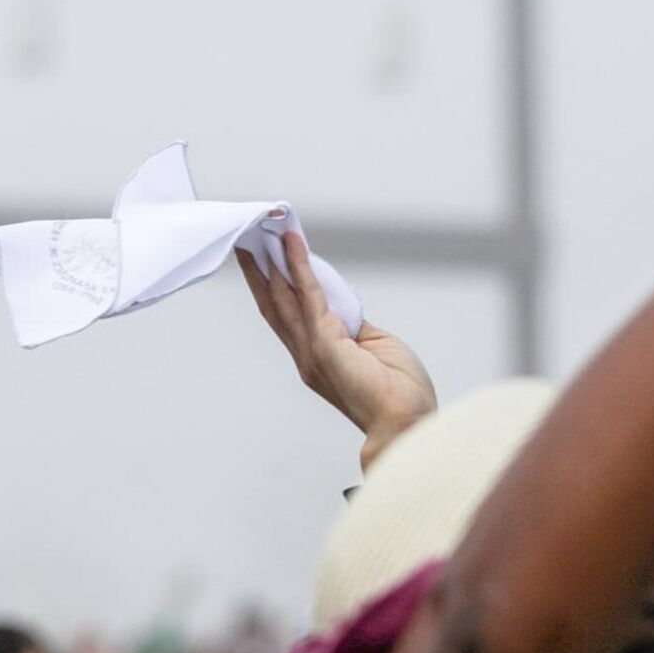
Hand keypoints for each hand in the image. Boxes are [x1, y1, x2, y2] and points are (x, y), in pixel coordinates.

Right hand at [238, 231, 436, 468]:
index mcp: (316, 358)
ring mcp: (312, 348)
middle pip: (275, 305)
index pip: (289, 317)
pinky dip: (299, 265)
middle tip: (247, 241)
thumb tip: (343, 304)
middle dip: (259, 271)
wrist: (406, 419)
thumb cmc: (399, 392)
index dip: (275, 287)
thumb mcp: (373, 347)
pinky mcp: (325, 340)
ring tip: (261, 233)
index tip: (266, 259)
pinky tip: (292, 243)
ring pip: (282, 297)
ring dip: (271, 262)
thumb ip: (352, 326)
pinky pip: (309, 293)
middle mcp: (306, 354)